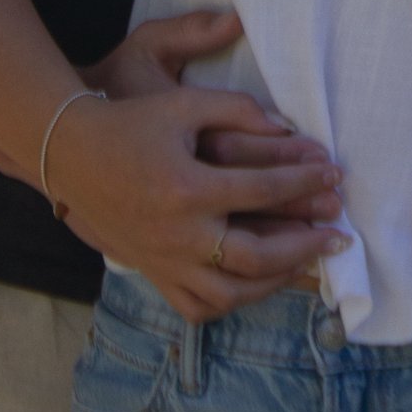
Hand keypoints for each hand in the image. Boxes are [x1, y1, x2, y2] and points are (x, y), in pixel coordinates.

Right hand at [44, 70, 347, 322]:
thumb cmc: (131, 122)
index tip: (335, 174)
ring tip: (306, 262)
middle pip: (257, 256)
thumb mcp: (184, 104)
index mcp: (188, 188)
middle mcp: (179, 234)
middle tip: (339, 234)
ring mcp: (164, 261)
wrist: (72, 154)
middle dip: (305, 245)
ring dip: (275, 281)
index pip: (264, 190)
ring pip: (230, 293)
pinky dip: (229, 302)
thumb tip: (286, 130)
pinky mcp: (152, 273)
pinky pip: (195, 307)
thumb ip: (237, 110)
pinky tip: (254, 286)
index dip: (306, 181)